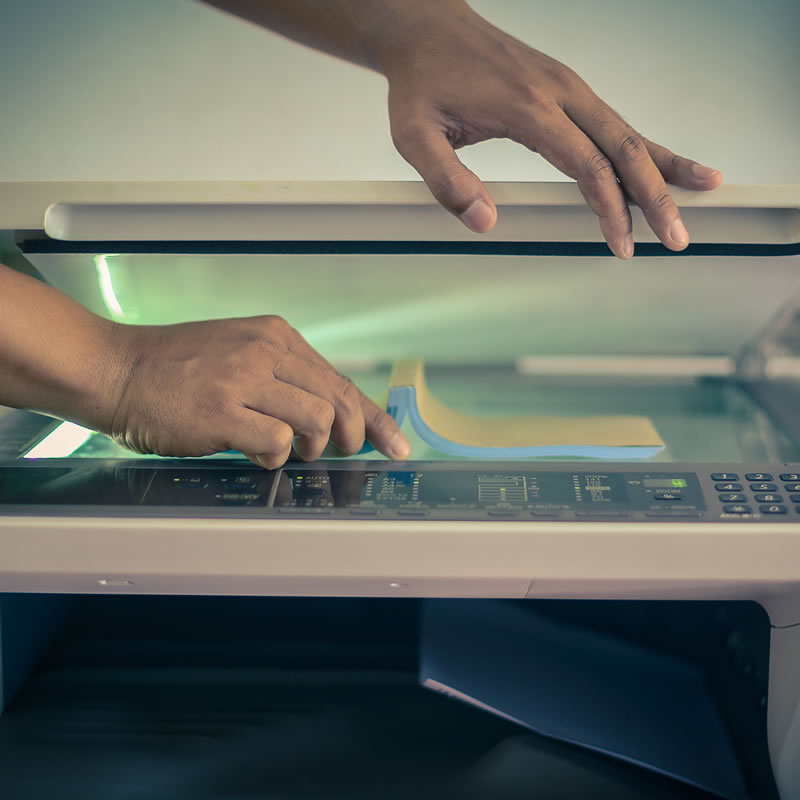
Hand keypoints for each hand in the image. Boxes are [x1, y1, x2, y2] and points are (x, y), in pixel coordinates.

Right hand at [108, 315, 409, 467]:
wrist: (116, 368)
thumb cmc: (175, 368)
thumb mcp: (238, 353)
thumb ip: (282, 376)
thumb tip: (328, 414)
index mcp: (275, 336)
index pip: (341, 379)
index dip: (373, 417)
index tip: (394, 442)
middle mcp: (266, 350)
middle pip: (339, 400)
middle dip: (353, 437)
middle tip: (342, 454)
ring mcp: (244, 378)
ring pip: (317, 420)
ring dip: (310, 447)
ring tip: (286, 451)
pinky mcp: (222, 410)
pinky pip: (277, 443)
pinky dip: (275, 458)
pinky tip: (254, 454)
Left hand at [382, 4, 722, 257]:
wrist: (427, 29)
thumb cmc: (421, 82)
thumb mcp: (413, 137)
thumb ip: (447, 181)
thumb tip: (485, 223)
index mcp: (527, 107)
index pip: (587, 165)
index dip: (611, 209)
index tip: (623, 245)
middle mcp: (559, 92)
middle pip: (625, 147)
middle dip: (656, 196)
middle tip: (677, 238)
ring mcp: (568, 86)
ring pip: (630, 131)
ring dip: (665, 167)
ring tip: (704, 192)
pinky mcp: (568, 88)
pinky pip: (615, 122)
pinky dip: (645, 146)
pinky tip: (664, 162)